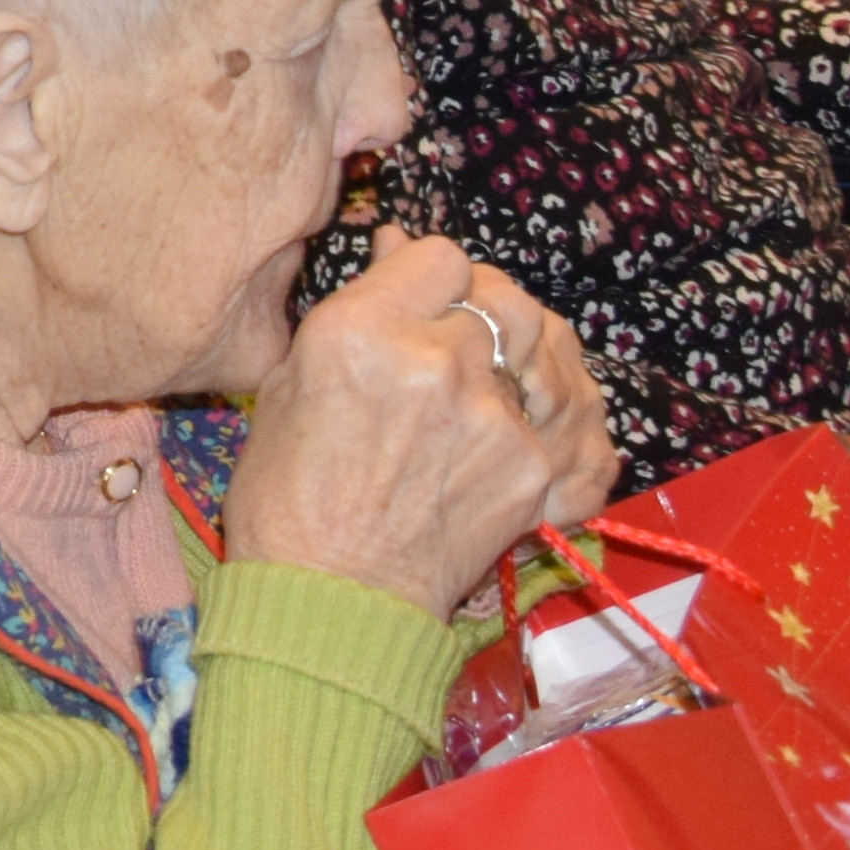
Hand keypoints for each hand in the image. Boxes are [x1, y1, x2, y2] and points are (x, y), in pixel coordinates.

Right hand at [228, 229, 620, 617]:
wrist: (332, 601)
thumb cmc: (288, 497)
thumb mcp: (289, 385)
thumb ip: (357, 313)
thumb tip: (399, 248)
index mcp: (362, 332)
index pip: (440, 257)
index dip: (434, 276)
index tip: (425, 299)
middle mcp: (437, 362)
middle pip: (500, 296)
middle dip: (483, 312)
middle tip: (460, 343)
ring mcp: (494, 416)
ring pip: (541, 348)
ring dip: (521, 358)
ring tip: (488, 388)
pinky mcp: (532, 468)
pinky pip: (560, 417)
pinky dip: (543, 418)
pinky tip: (511, 432)